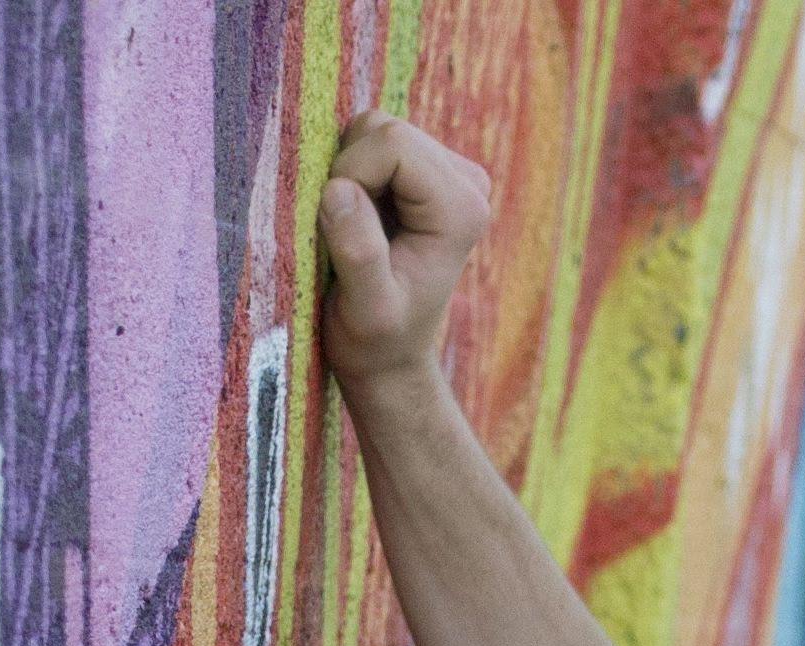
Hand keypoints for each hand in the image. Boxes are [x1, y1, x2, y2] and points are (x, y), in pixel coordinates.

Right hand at [318, 113, 490, 392]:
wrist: (388, 358)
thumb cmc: (375, 342)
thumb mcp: (366, 311)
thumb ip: (358, 253)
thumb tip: (338, 191)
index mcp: (461, 209)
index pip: (393, 142)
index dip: (350, 173)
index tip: (341, 226)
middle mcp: (466, 182)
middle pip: (383, 128)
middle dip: (349, 173)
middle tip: (348, 232)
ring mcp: (448, 172)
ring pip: (373, 129)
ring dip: (349, 173)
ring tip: (356, 228)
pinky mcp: (426, 170)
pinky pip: (371, 141)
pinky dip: (354, 173)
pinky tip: (363, 219)